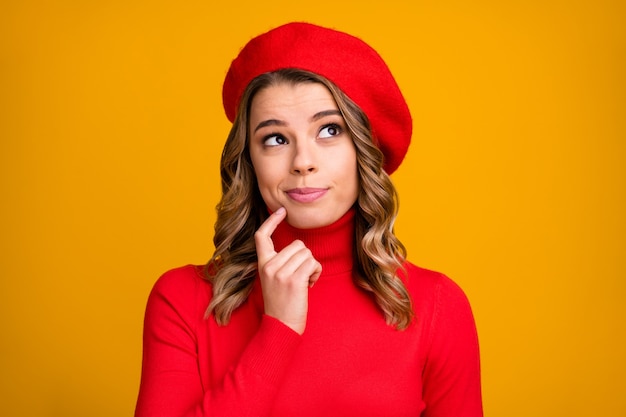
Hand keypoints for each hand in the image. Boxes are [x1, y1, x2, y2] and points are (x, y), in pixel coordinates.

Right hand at [254, 207, 321, 334]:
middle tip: (301, 276)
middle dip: (305, 258)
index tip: (280, 211)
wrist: (280, 326)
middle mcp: (269, 266)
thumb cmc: (281, 304)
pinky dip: (316, 272)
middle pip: (297, 245)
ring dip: (312, 266)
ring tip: (305, 282)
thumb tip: (298, 247)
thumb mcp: (273, 280)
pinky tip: (310, 285)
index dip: (271, 221)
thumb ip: (280, 263)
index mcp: (262, 264)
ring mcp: (281, 272)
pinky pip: (313, 263)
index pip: (262, 236)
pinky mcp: (294, 280)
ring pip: (307, 253)